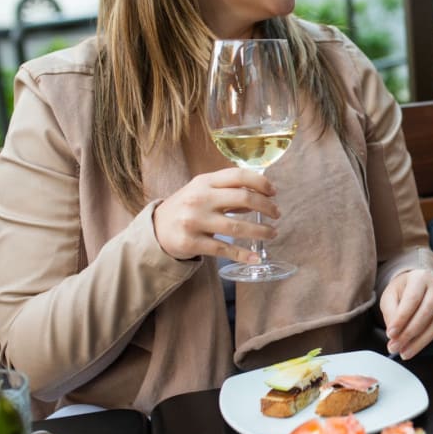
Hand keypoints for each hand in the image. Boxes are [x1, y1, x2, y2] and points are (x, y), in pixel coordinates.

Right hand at [152, 167, 278, 261]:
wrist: (155, 230)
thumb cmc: (186, 208)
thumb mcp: (203, 192)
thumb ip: (228, 192)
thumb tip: (261, 197)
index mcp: (204, 182)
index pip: (239, 175)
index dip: (261, 182)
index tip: (274, 192)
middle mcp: (199, 199)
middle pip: (243, 199)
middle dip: (266, 207)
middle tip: (277, 214)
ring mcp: (194, 221)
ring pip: (237, 227)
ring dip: (261, 231)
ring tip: (272, 234)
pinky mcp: (191, 243)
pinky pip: (223, 250)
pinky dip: (243, 255)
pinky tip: (255, 258)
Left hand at [380, 270, 432, 359]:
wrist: (419, 283)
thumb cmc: (404, 290)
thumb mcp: (390, 296)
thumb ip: (391, 312)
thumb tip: (394, 333)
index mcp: (420, 277)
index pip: (412, 300)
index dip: (401, 319)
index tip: (391, 334)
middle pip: (426, 314)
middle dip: (409, 334)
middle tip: (396, 347)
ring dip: (422, 341)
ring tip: (407, 352)